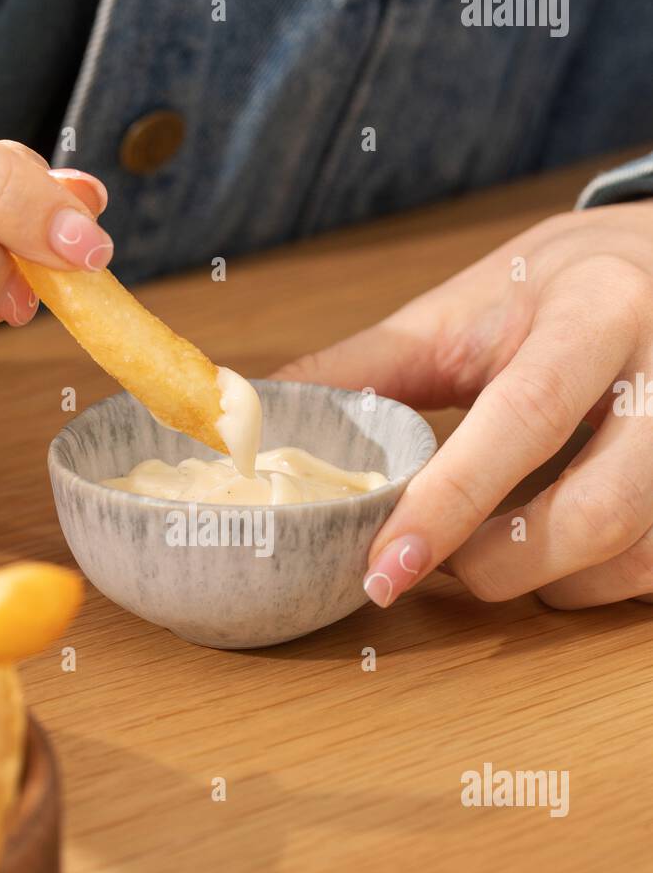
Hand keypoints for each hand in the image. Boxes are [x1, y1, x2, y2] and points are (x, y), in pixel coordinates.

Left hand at [275, 202, 652, 608]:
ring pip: (633, 556)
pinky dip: (590, 585)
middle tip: (434, 568)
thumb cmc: (561, 287)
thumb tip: (257, 413)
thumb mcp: (466, 305)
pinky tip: (550, 557)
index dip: (450, 504)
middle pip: (597, 511)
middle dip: (499, 567)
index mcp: (595, 312)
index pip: (522, 418)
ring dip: (545, 585)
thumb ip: (368, 366)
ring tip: (488, 557)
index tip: (383, 570)